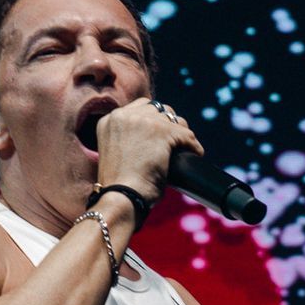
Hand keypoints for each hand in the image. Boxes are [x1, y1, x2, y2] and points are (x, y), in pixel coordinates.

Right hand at [92, 97, 203, 217]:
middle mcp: (123, 115)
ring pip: (173, 119)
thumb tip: (154, 138)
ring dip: (181, 133)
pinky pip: (186, 135)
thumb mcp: (116, 152)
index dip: (154, 119)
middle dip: (168, 124)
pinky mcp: (161, 132)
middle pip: (157, 109)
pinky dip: (193, 146)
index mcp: (109, 120)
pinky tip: (195, 154)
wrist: (121, 197)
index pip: (140, 107)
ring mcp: (143, 121)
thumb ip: (128, 138)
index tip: (161, 133)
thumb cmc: (119, 186)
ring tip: (185, 147)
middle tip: (175, 141)